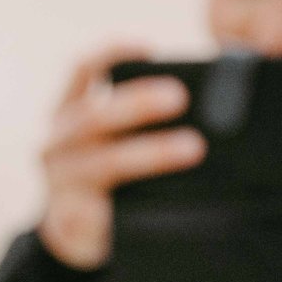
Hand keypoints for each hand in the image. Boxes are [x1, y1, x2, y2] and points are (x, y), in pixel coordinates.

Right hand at [35, 41, 206, 269]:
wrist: (75, 232)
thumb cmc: (109, 174)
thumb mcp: (115, 138)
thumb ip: (145, 113)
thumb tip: (223, 77)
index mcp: (68, 111)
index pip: (83, 71)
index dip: (113, 55)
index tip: (150, 49)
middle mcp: (57, 141)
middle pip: (93, 115)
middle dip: (138, 103)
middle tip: (180, 97)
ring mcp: (60, 180)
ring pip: (104, 162)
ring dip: (151, 152)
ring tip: (193, 148)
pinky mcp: (69, 217)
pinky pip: (104, 207)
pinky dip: (138, 197)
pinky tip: (169, 197)